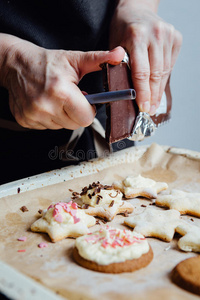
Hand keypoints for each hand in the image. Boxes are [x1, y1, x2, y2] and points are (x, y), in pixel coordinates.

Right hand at [3, 38, 124, 128]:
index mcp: (61, 91)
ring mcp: (33, 115)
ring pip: (62, 127)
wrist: (16, 64)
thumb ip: (99, 60)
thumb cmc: (47, 62)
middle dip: (77, 113)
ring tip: (56, 99)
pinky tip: (46, 104)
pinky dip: (50, 118)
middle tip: (70, 98)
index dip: (89, 109)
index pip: (86, 118)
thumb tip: (121, 54)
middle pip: (76, 125)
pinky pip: (47, 127)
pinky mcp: (25, 121)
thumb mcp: (74, 59)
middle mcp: (45, 106)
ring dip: (63, 116)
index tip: (85, 100)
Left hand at [110, 3, 181, 114]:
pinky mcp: (176, 38)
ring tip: (154, 103)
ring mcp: (168, 36)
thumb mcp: (114, 45)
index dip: (143, 93)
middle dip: (152, 96)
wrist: (137, 9)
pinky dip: (163, 78)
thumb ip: (118, 65)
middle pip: (156, 75)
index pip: (141, 72)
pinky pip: (170, 65)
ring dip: (159, 90)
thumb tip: (124, 91)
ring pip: (165, 72)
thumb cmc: (122, 28)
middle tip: (149, 110)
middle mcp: (156, 35)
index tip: (143, 107)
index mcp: (137, 36)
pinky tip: (158, 87)